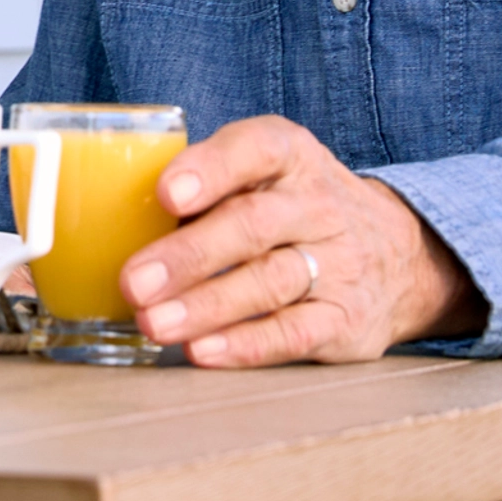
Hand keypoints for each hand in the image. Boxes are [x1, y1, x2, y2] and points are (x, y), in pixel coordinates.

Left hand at [121, 115, 485, 365]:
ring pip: (268, 283)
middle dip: (188, 255)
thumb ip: (201, 190)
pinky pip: (294, 333)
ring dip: (205, 306)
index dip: (209, 170)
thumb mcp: (263, 176)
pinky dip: (246, 344)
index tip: (166, 193)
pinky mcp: (345, 320)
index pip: (254, 149)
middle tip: (134, 282)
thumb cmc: (295, 209)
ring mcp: (338, 263)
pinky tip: (203, 351)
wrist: (399, 255)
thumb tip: (103, 221)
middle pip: (252, 226)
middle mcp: (318, 204)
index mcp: (289, 156)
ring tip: (154, 323)